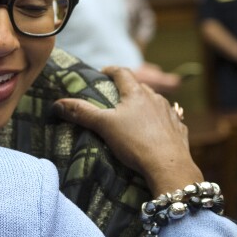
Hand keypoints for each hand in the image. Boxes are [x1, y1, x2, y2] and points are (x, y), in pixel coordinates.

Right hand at [53, 66, 201, 193]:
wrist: (168, 165)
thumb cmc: (135, 142)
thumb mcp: (104, 126)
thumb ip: (82, 113)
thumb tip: (58, 104)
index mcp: (136, 94)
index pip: (122, 73)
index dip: (111, 70)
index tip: (103, 73)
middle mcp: (155, 99)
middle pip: (139, 87)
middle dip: (127, 89)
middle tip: (115, 97)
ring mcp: (169, 113)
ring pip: (155, 102)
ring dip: (144, 104)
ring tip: (134, 115)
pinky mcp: (179, 129)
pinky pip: (168, 119)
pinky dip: (159, 120)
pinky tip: (155, 130)